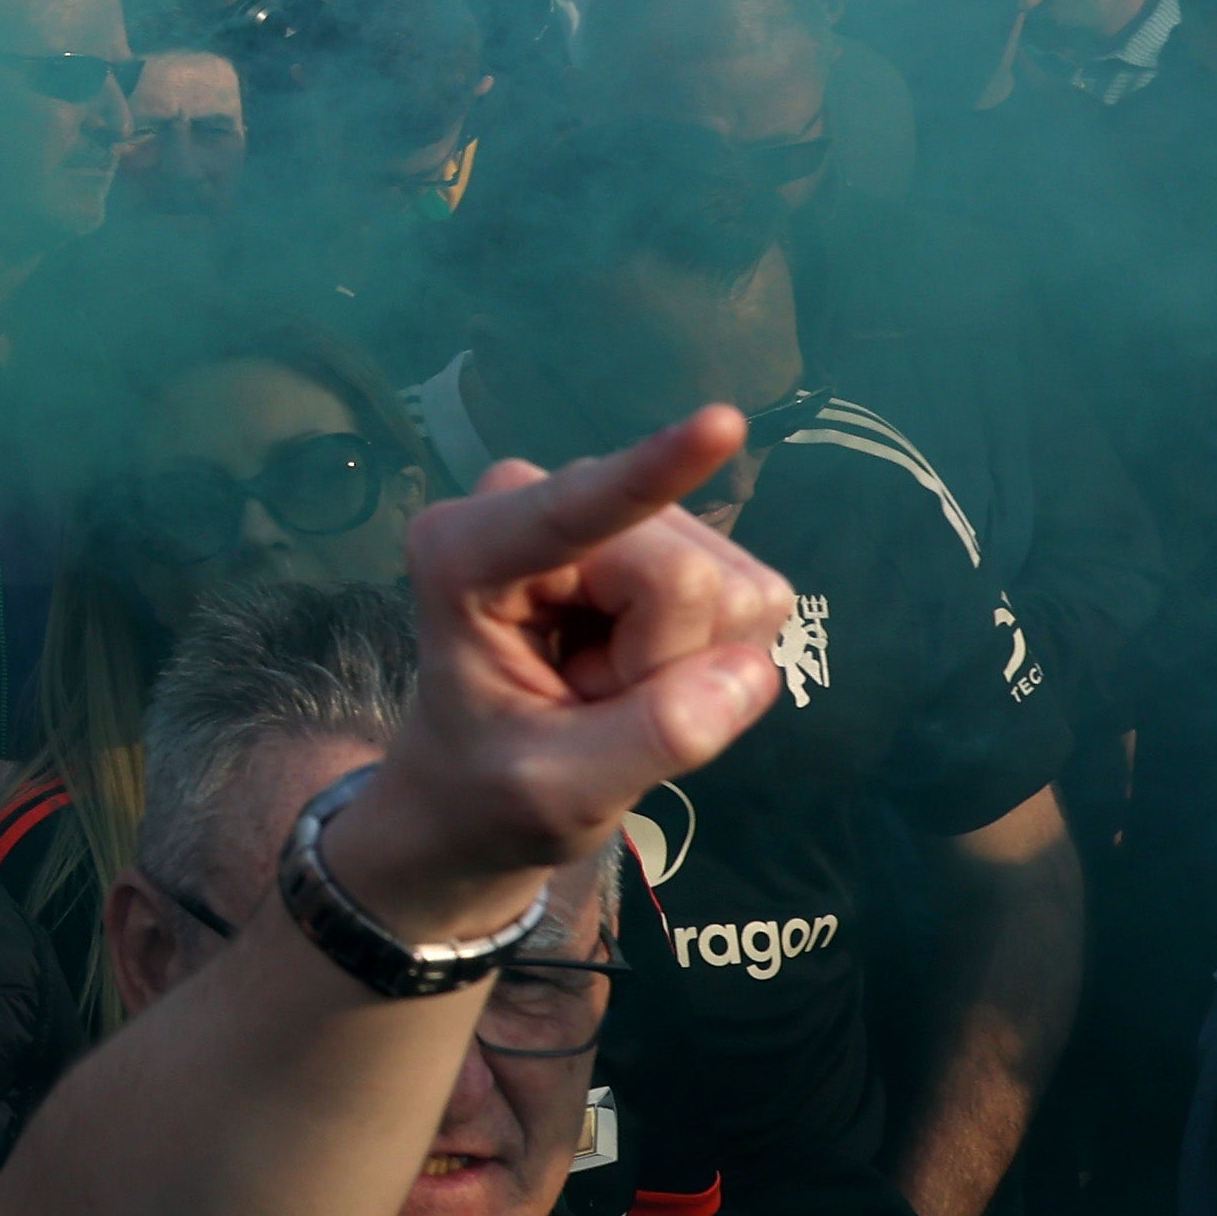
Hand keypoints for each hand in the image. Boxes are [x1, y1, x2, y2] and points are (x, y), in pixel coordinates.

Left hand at [360, 409, 793, 938]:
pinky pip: (753, 598)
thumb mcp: (555, 793)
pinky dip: (707, 657)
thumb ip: (650, 738)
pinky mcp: (669, 537)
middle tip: (586, 700)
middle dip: (659, 667)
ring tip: (601, 687)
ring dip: (680, 665)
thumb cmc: (491, 790)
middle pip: (685, 578)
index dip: (654, 472)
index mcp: (463, 553)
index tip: (722, 422)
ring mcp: (610, 513)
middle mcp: (533, 502)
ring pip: (731, 588)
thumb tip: (748, 672)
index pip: (577, 512)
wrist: (479, 789)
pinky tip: (639, 669)